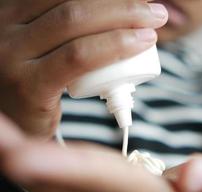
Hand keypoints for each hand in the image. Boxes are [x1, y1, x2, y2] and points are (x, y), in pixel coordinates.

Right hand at [0, 0, 167, 138]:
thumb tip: (117, 12)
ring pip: (74, 22)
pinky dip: (114, 46)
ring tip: (153, 25)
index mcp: (12, 14)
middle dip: (121, 3)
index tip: (138, 0)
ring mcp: (12, 56)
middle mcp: (5, 28)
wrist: (15, 135)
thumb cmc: (40, 88)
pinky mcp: (28, 86)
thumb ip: (63, 30)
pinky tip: (141, 43)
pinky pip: (78, 57)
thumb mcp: (44, 50)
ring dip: (124, 19)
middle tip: (154, 11)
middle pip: (72, 3)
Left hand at [0, 113, 178, 191]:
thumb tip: (191, 175)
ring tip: (2, 132)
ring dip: (29, 162)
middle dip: (32, 165)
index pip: (108, 182)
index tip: (23, 154)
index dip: (69, 168)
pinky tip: (23, 147)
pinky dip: (41, 167)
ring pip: (59, 189)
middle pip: (69, 189)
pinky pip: (64, 185)